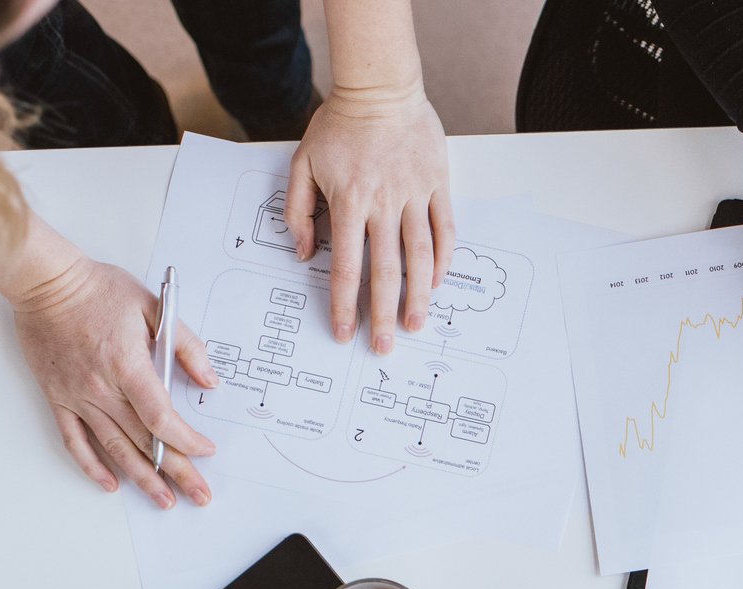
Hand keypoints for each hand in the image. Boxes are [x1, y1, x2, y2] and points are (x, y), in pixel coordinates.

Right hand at [9, 255, 218, 507]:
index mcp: (128, 366)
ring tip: (164, 501)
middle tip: (200, 496)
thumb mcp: (155, 307)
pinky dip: (92, 466)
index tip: (207, 451)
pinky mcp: (57, 398)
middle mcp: (101, 388)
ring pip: (114, 447)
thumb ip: (186, 346)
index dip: (187, 441)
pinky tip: (111, 483)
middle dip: (177, 472)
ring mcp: (77, 397)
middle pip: (144, 441)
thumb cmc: (98, 289)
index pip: (161, 418)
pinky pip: (74, 440)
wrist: (45, 281)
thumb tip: (209, 381)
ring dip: (142, 478)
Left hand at [286, 86, 452, 354]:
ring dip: (418, 297)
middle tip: (384, 346)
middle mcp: (384, 204)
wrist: (380, 88)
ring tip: (415, 325)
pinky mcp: (438, 186)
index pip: (346, 265)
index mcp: (349, 201)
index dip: (344, 303)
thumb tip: (305, 252)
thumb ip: (298, 210)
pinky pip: (445, 230)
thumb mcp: (303, 163)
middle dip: (384, 314)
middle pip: (386, 271)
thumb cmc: (340, 125)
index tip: (344, 331)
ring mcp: (415, 196)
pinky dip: (443, 260)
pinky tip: (437, 284)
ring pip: (420, 257)